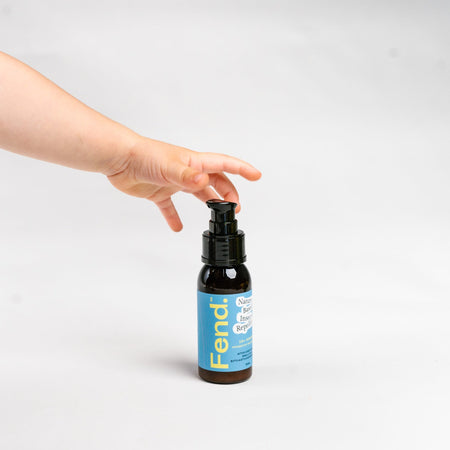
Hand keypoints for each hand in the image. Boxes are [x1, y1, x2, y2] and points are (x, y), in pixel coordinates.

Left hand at [107, 137, 261, 230]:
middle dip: (228, 192)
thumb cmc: (144, 155)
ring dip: (209, 202)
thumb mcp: (169, 166)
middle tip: (235, 207)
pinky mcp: (159, 192)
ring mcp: (174, 182)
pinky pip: (171, 207)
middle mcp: (187, 171)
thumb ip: (186, 176)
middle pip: (215, 181)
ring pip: (197, 193)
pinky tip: (178, 227)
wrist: (119, 159)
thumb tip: (204, 182)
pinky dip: (175, 217)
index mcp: (194, 163)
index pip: (224, 165)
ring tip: (217, 215)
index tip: (256, 176)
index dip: (242, 170)